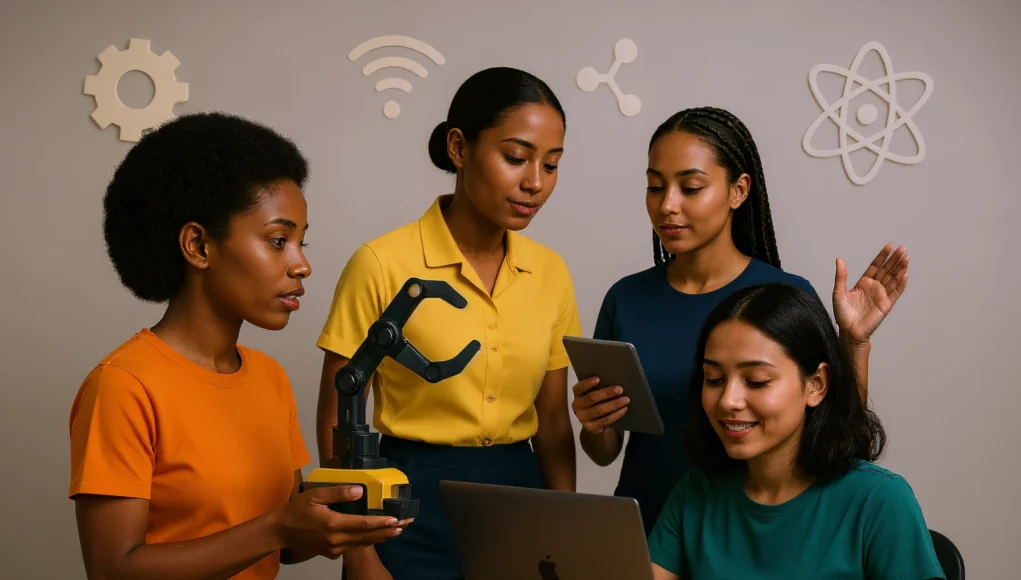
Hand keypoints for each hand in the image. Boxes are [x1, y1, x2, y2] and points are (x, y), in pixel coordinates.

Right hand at [275, 485, 408, 559]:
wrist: (281, 531)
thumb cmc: (297, 510)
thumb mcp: (315, 495)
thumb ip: (338, 492)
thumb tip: (359, 491)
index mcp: (333, 524)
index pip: (362, 524)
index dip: (380, 522)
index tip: (395, 519)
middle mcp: (336, 539)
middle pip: (367, 537)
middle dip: (387, 531)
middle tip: (404, 525)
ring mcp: (334, 548)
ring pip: (362, 543)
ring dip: (380, 537)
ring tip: (395, 531)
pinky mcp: (332, 553)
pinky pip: (353, 546)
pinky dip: (366, 541)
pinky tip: (376, 536)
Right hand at [571, 377, 628, 434]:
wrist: (593, 422)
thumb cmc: (596, 402)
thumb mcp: (593, 394)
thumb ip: (598, 388)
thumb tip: (614, 381)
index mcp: (577, 395)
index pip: (579, 388)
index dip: (587, 383)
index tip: (598, 378)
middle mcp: (577, 406)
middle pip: (591, 398)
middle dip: (607, 393)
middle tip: (620, 389)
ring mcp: (583, 418)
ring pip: (599, 410)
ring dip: (614, 404)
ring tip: (626, 399)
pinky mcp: (591, 427)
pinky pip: (605, 420)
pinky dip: (616, 414)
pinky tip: (624, 409)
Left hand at [833, 243, 908, 344]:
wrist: (849, 331)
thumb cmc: (843, 314)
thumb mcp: (839, 292)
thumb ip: (841, 276)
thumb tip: (839, 260)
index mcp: (864, 282)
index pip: (876, 266)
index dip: (883, 256)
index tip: (890, 246)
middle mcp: (874, 287)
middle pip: (887, 270)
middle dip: (894, 259)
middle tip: (902, 248)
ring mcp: (881, 295)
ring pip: (893, 279)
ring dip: (900, 268)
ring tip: (906, 258)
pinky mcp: (886, 304)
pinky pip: (895, 292)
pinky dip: (901, 284)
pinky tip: (904, 274)